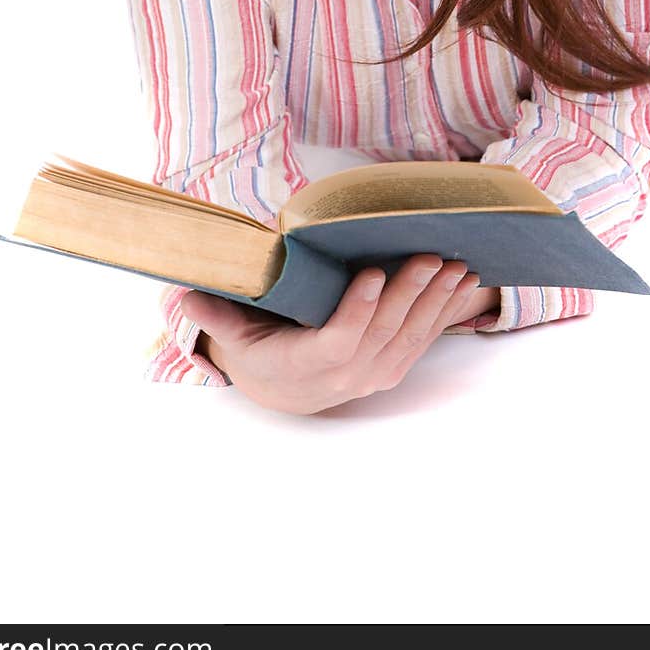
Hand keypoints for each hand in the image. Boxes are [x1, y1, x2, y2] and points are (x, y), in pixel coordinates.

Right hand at [183, 255, 485, 414]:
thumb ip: (219, 315)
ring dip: (436, 301)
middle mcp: (347, 375)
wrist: (284, 393)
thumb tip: (185, 293)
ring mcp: (374, 374)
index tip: (371, 273)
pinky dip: (445, 312)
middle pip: (383, 333)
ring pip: (410, 336)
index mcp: (307, 365)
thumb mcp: (236, 337)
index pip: (338, 339)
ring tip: (458, 265)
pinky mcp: (393, 367)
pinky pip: (423, 340)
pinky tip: (464, 284)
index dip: (357, 310)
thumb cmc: (260, 354)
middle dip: (409, 293)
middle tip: (429, 256)